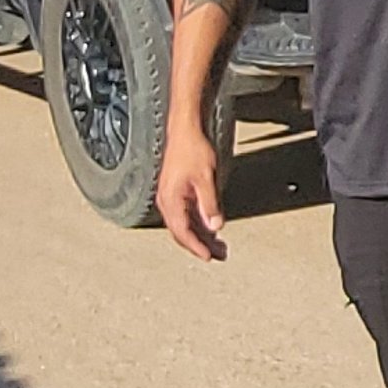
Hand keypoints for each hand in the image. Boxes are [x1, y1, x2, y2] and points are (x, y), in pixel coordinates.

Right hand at [156, 125, 227, 263]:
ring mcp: (171, 197)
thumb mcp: (205, 178)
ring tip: (219, 245)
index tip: (209, 257)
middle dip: (200, 245)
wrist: (184, 130)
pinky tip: (211, 227)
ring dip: (201, 235)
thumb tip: (215, 227)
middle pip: (182, 231)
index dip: (196, 247)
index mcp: (171, 200)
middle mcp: (167, 201)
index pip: (182, 231)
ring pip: (185, 224)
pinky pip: (186, 214)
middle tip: (219, 255)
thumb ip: (209, 204)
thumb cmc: (192, 149)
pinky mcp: (176, 192)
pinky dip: (198, 223)